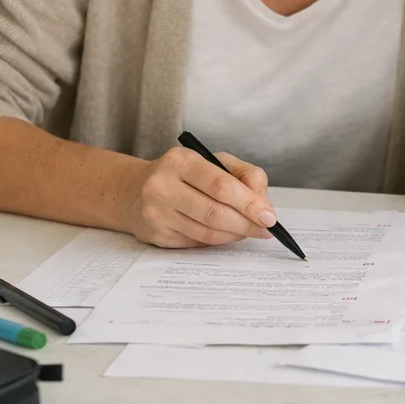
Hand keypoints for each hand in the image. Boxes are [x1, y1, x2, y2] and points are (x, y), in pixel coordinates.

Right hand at [118, 146, 277, 247]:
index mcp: (180, 161)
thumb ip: (246, 176)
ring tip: (248, 230)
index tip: (269, 217)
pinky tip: (226, 233)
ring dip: (235, 235)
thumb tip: (264, 206)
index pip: (221, 186)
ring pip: (207, 232)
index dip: (249, 204)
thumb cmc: (183, 174)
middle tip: (265, 229)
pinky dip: (218, 240)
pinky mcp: (156, 235)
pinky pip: (197, 243)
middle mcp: (162, 186)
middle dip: (247, 224)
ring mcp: (156, 213)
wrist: (135, 191)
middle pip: (215, 213)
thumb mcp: (215, 162)